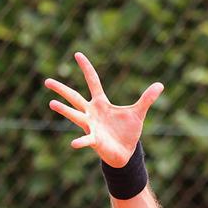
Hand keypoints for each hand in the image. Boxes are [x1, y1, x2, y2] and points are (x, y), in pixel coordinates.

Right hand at [44, 52, 162, 166]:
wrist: (125, 153)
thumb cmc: (128, 132)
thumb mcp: (138, 113)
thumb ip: (147, 99)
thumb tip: (160, 84)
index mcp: (101, 103)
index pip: (93, 82)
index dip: (87, 68)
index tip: (78, 54)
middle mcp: (92, 113)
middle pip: (75, 98)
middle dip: (62, 90)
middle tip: (47, 81)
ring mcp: (91, 126)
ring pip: (75, 116)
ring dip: (64, 110)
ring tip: (52, 103)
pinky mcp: (95, 140)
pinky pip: (86, 139)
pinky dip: (81, 141)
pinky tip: (74, 144)